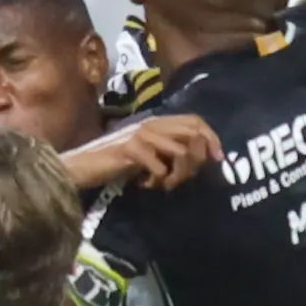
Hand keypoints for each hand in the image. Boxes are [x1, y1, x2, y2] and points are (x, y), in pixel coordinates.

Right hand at [83, 113, 219, 192]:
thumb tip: (203, 159)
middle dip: (195, 162)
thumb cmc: (121, 164)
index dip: (211, 138)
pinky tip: (145, 184)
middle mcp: (152, 124)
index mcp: (159, 122)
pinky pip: (161, 168)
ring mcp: (141, 134)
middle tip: (181, 179)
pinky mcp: (131, 149)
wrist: (87, 167)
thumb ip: (174, 152)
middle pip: (193, 134)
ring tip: (163, 185)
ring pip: (181, 152)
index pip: (195, 120)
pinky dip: (158, 181)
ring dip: (177, 176)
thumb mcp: (153, 156)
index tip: (217, 159)